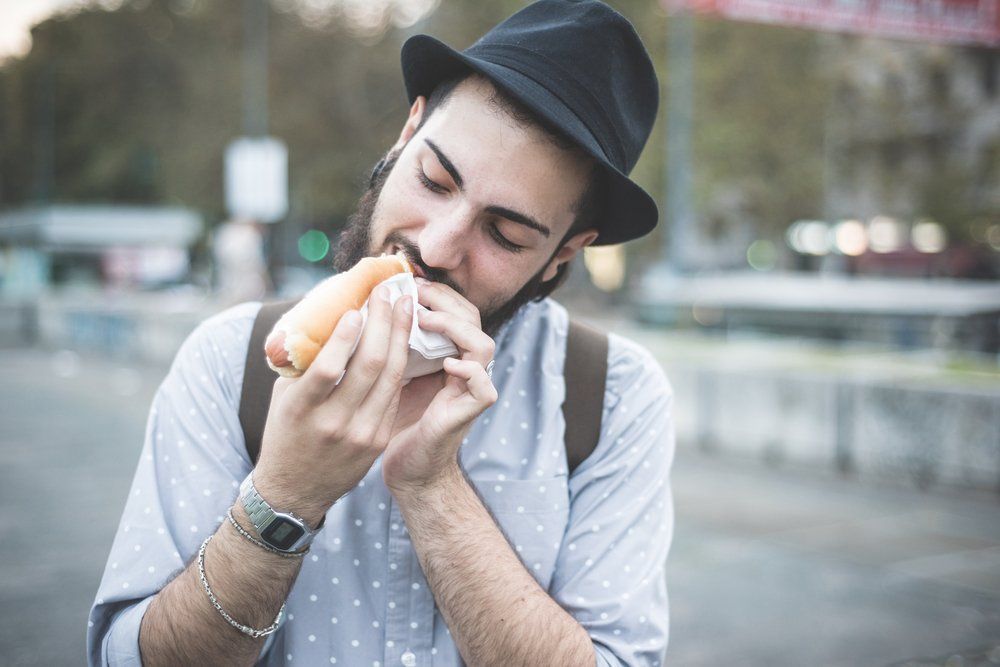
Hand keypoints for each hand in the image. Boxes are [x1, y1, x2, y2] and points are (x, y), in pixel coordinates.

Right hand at [254, 285, 412, 525]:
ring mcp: (360, 434)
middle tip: (388, 294)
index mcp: (301, 410)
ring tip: (403, 308)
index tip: (357, 307)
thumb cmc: (286, 432)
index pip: (329, 368)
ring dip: (399, 337)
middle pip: (369, 366)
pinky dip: (400, 363)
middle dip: (383, 324)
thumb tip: (326, 314)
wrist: (295, 490)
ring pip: (390, 378)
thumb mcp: (284, 398)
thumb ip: (304, 363)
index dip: (345, 336)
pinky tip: (404, 339)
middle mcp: (333, 423)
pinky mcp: (378, 441)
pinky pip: (393, 394)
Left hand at [382, 279, 497, 495]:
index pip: (454, 310)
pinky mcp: (469, 413)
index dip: (436, 293)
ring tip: (426, 321)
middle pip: (472, 318)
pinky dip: (469, 371)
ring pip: (483, 345)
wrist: (406, 469)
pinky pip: (484, 386)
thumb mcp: (386, 376)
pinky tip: (447, 363)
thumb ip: (386, 347)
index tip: (407, 282)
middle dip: (445, 300)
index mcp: (444, 355)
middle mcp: (463, 368)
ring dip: (456, 327)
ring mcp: (470, 390)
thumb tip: (358, 309)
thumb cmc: (390, 423)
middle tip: (415, 292)